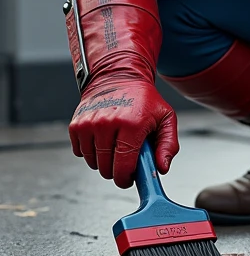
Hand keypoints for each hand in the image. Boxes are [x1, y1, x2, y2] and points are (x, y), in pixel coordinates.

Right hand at [69, 73, 178, 187]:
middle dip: (116, 171)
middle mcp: (108, 123)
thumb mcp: (166, 118)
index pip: (123, 166)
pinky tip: (102, 140)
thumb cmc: (144, 100)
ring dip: (103, 161)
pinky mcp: (76, 124)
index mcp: (132, 124)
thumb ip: (168, 145)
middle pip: (106, 168)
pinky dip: (90, 152)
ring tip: (115, 146)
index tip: (130, 178)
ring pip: (92, 162)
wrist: (119, 77)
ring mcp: (89, 124)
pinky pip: (80, 152)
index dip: (127, 178)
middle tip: (125, 160)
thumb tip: (161, 168)